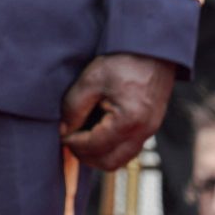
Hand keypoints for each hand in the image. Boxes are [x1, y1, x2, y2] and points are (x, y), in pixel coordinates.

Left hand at [59, 52, 174, 171]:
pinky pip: (128, 150)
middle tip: (69, 140)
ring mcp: (149, 132)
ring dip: (98, 155)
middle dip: (85, 156)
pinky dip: (111, 148)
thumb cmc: (123, 61)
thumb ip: (74, 107)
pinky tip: (97, 133)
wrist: (154, 51)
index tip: (61, 135)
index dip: (73, 144)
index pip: (95, 147)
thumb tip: (64, 130)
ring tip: (81, 138)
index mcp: (129, 121)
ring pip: (120, 160)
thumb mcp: (92, 79)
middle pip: (109, 163)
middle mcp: (143, 132)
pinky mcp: (150, 128)